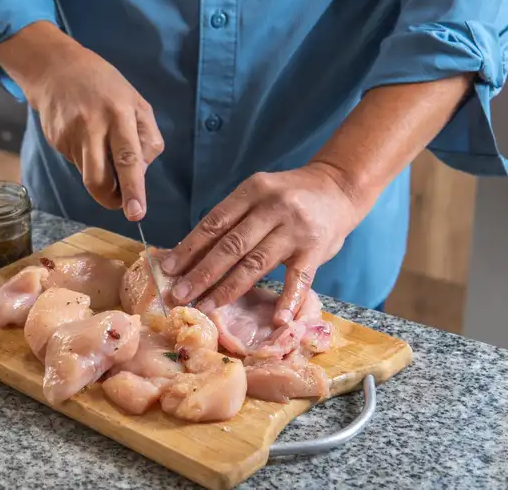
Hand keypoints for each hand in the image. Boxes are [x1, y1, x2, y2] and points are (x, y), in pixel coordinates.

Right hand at [0, 22, 163, 220]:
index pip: (128, 159)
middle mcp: (92, 126)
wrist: (57, 69)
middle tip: (120, 202)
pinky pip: (76, 163)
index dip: (133, 189)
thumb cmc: (105, 86)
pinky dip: (86, 159)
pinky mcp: (56, 140)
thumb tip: (142, 172)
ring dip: (101, 175)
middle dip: (111, 199)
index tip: (136, 213)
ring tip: (102, 148)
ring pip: (88, 174)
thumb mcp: (137, 102)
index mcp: (119, 114)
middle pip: (99, 178)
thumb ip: (147, 137)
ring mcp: (70, 134)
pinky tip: (85, 136)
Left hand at [161, 163, 365, 323]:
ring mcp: (295, 229)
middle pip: (230, 245)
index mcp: (251, 191)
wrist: (338, 187)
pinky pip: (299, 279)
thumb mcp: (258, 195)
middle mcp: (272, 207)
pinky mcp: (316, 249)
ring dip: (228, 289)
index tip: (168, 269)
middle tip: (179, 295)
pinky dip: (288, 300)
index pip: (214, 223)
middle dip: (201, 273)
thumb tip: (190, 255)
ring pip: (256, 263)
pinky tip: (277, 320)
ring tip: (206, 308)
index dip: (189, 248)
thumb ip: (232, 220)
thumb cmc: (288, 197)